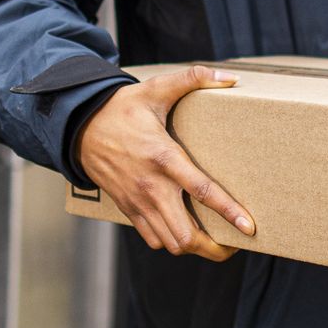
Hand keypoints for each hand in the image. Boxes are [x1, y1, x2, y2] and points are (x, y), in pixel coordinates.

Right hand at [76, 65, 253, 260]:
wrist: (79, 126)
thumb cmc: (122, 108)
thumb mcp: (156, 88)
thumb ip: (193, 79)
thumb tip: (229, 78)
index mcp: (164, 156)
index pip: (202, 190)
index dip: (228, 211)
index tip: (249, 227)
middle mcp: (151, 186)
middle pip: (186, 235)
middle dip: (215, 247)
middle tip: (235, 243)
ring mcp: (138, 201)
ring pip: (170, 244)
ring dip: (195, 248)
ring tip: (216, 243)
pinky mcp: (128, 208)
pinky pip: (153, 239)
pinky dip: (172, 242)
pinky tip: (187, 232)